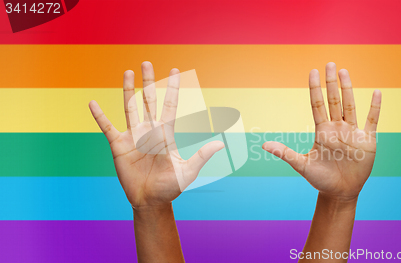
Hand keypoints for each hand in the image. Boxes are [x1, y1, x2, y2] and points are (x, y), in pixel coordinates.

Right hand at [89, 62, 223, 208]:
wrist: (150, 201)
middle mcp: (149, 130)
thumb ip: (201, 156)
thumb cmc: (170, 187)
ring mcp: (133, 136)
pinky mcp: (118, 146)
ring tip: (126, 72)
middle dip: (148, 81)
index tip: (175, 70)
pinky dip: (100, 116)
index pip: (170, 105)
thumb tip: (221, 144)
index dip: (172, 88)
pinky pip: (107, 127)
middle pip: (148, 100)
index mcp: (166, 134)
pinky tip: (93, 103)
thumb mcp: (187, 172)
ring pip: (129, 107)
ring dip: (127, 89)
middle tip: (146, 62)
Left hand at [262, 62, 380, 199]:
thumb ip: (285, 153)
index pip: (317, 105)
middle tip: (329, 63)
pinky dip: (375, 108)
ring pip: (350, 106)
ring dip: (348, 89)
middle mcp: (337, 128)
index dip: (315, 88)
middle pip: (334, 100)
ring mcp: (352, 133)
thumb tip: (264, 144)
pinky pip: (372, 121)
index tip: (313, 71)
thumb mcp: (302, 165)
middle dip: (331, 83)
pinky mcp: (367, 141)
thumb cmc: (320, 179)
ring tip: (344, 72)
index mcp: (322, 131)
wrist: (340, 192)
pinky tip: (376, 93)